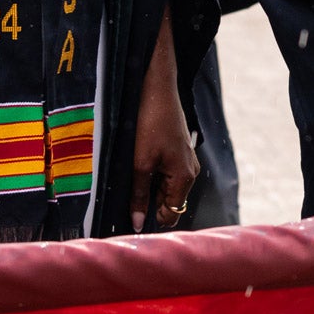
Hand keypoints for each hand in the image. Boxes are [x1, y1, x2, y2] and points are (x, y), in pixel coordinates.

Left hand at [131, 13, 197, 231]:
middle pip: (169, 201)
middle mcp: (190, 171)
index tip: (128, 219)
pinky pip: (165, 173)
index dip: (151, 219)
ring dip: (147, 188)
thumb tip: (138, 224)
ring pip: (165, 187)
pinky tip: (135, 166)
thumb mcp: (139, 164)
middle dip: (148, 203)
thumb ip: (140, 196)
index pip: (172, 213)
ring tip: (127, 179)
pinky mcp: (177, 150)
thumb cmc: (148, 124)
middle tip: (122, 198)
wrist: (155, 90)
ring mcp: (185, 160)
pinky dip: (151, 175)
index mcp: (185, 177)